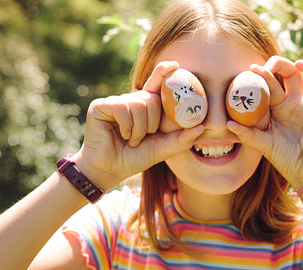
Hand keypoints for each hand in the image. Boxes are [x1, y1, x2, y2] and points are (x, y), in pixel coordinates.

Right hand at [74, 61, 203, 190]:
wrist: (109, 170)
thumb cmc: (134, 159)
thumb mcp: (162, 149)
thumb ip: (181, 139)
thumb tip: (202, 128)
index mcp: (145, 108)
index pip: (156, 86)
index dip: (163, 72)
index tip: (175, 64)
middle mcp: (130, 101)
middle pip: (152, 99)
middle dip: (152, 123)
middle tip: (144, 137)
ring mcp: (115, 102)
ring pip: (139, 104)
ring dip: (139, 129)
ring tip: (132, 140)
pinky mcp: (100, 106)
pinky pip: (123, 107)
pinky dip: (127, 126)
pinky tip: (122, 135)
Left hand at [227, 56, 302, 189]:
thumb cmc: (284, 160)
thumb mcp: (263, 145)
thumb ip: (247, 134)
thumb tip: (227, 124)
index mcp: (280, 108)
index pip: (273, 85)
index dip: (264, 75)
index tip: (253, 68)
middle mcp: (297, 104)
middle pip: (293, 76)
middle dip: (284, 66)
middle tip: (274, 63)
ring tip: (300, 64)